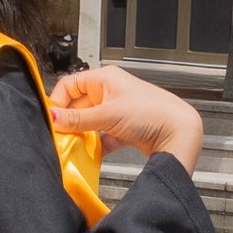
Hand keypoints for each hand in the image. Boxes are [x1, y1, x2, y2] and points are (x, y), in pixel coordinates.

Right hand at [49, 64, 204, 174]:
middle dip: (70, 121)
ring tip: (75, 145)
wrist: (180, 134)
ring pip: (90, 122)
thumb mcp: (108, 116)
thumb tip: (52, 119)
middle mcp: (111, 91)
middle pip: (79, 105)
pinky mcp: (125, 129)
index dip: (58, 101)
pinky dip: (97, 145)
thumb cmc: (153, 113)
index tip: (51, 120)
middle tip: (60, 136)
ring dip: (82, 134)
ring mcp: (118, 110)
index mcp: (106, 79)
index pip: (70, 85)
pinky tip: (92, 154)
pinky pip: (103, 136)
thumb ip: (77, 120)